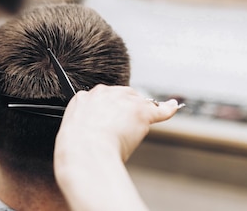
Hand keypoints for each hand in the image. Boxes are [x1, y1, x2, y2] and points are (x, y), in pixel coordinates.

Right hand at [53, 85, 179, 210]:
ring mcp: (123, 101)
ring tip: (135, 130)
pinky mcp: (140, 111)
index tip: (109, 119)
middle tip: (122, 127)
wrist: (85, 152)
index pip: (102, 98)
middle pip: (122, 95)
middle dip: (125, 108)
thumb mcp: (74, 130)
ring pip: (139, 102)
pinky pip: (159, 109)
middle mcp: (104, 93)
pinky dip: (168, 109)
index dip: (108, 110)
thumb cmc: (77, 149)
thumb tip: (95, 133)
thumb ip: (85, 125)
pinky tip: (173, 107)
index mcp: (84, 98)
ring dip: (140, 113)